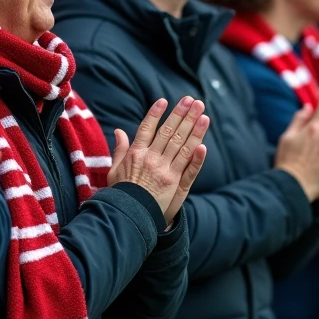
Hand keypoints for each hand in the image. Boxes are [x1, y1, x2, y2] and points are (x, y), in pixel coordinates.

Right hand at [108, 97, 209, 223]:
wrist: (129, 217)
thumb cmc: (121, 194)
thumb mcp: (115, 170)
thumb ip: (120, 150)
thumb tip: (119, 131)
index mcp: (136, 154)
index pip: (147, 128)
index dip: (156, 114)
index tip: (164, 100)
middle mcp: (152, 159)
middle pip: (169, 132)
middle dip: (182, 115)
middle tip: (192, 101)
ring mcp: (165, 171)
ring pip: (182, 145)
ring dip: (193, 128)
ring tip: (202, 113)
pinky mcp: (176, 184)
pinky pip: (188, 168)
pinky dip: (197, 157)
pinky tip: (203, 144)